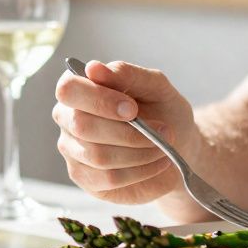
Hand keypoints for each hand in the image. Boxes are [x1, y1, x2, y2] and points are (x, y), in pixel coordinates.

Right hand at [53, 60, 200, 203]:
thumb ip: (126, 74)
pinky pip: (109, 178)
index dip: (99, 100)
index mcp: (80, 88)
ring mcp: (73, 151)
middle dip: (129, 132)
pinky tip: (157, 162)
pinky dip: (141, 170)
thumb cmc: (163, 110)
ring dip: (140, 152)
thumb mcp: (156, 86)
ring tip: (163, 146)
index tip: (132, 109)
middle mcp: (68, 119)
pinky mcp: (86, 179)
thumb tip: (93, 68)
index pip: (68, 90)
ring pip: (98, 156)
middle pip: (82, 126)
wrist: (178, 145)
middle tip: (163, 131)